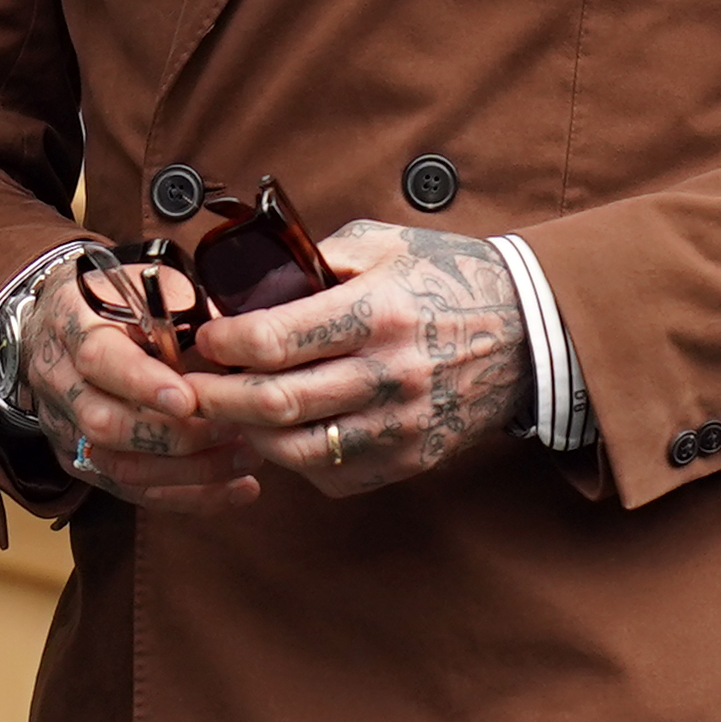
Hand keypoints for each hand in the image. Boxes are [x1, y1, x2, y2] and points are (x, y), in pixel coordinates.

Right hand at [11, 259, 259, 518]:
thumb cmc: (118, 298)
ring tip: (247, 458)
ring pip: (119, 466)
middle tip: (235, 429)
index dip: (142, 383)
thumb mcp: (146, 280)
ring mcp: (64, 425)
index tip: (189, 399)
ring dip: (189, 471)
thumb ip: (184, 304)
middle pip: (105, 423)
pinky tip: (237, 489)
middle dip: (175, 435)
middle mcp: (58, 379)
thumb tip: (239, 337)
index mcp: (71, 322)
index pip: (98, 359)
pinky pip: (131, 491)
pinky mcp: (80, 459)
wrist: (61, 324)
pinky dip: (187, 496)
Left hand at [185, 222, 527, 495]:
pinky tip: (285, 434)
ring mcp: (402, 423)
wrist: (531, 332)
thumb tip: (248, 280)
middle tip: (189, 389)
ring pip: (297, 450)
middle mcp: (389, 373)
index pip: (273, 341)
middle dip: (216, 398)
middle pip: (274, 403)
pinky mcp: (412, 458)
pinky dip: (297, 460)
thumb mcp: (386, 246)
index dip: (223, 346)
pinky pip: (335, 475)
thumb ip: (316, 258)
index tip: (204, 341)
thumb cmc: (449, 279)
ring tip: (231, 414)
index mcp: (378, 312)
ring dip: (250, 435)